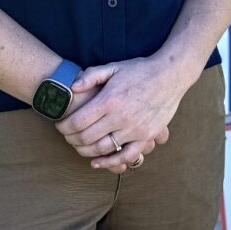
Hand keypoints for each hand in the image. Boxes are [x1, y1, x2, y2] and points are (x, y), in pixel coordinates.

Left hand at [54, 56, 194, 170]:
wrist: (170, 75)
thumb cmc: (140, 70)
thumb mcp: (114, 67)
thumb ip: (91, 76)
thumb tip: (72, 88)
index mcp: (110, 99)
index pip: (78, 121)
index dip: (64, 127)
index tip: (59, 125)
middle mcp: (121, 116)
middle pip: (86, 138)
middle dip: (70, 139)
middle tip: (66, 136)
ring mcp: (135, 128)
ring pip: (102, 149)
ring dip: (85, 151)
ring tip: (78, 145)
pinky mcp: (146, 136)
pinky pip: (126, 156)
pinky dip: (109, 162)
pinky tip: (97, 162)